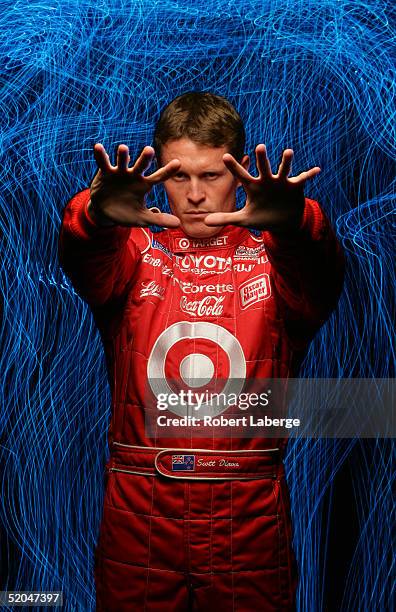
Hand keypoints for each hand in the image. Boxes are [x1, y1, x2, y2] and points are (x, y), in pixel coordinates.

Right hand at [89, 144, 180, 227]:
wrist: (106, 213)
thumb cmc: (127, 213)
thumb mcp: (143, 218)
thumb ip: (159, 219)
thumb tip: (178, 224)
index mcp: (144, 185)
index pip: (158, 177)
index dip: (168, 171)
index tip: (178, 163)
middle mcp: (134, 176)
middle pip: (141, 165)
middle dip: (144, 158)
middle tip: (149, 150)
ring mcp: (120, 173)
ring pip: (122, 161)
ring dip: (122, 155)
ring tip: (122, 148)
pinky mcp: (105, 173)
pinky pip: (103, 162)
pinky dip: (100, 155)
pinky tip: (98, 147)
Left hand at [204, 145, 320, 231]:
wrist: (282, 222)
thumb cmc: (261, 217)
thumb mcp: (243, 220)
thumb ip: (224, 218)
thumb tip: (204, 222)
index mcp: (253, 187)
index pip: (241, 175)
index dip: (234, 167)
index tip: (225, 156)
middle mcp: (267, 181)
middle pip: (263, 168)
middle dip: (261, 159)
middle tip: (259, 147)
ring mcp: (281, 183)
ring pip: (283, 169)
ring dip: (286, 162)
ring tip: (288, 152)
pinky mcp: (295, 187)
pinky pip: (302, 179)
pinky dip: (309, 174)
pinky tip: (316, 170)